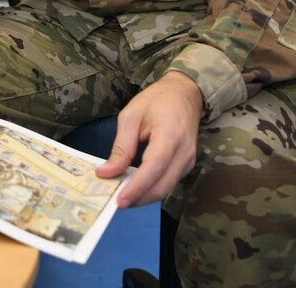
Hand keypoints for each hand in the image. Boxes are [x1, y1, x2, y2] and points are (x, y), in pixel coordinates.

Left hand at [94, 71, 203, 207]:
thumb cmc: (156, 100)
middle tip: (115, 202)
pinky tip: (137, 186)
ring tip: (123, 195)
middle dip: (138, 198)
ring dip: (144, 196)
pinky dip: (152, 188)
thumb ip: (121, 147)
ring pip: (166, 189)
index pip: (153, 168)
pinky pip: (169, 182)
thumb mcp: (131, 116)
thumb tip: (106, 173)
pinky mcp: (188, 164)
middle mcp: (185, 152)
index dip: (136, 188)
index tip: (118, 200)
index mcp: (170, 135)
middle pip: (162, 186)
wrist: (184, 93)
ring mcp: (189, 160)